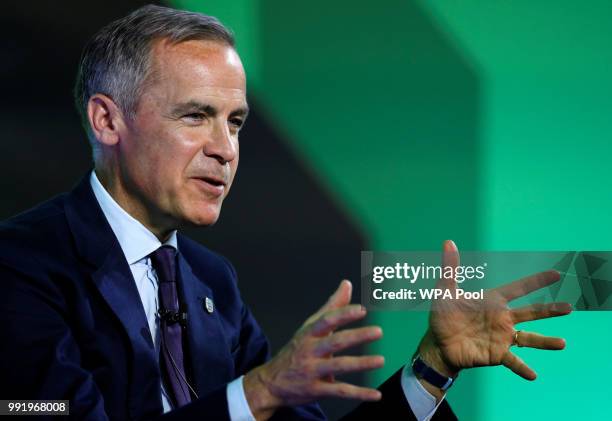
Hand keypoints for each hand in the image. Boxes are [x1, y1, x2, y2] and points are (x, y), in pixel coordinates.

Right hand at [243, 280, 383, 419]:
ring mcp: (312, 371)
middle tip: (377, 332)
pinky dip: (359, 393)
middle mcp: (310, 351)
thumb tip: (347, 285)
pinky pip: (339, 391)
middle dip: (357, 336)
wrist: (271, 382)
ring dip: (361, 363)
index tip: (362, 310)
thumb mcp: (310, 327)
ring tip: (380, 360)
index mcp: (310, 333)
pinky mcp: (316, 390)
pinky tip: (375, 394)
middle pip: (334, 342)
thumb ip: (331, 307)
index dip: (344, 314)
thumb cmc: (296, 350)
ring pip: (338, 366)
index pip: (326, 320)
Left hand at [418, 240, 571, 396]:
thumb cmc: (444, 316)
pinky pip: (513, 362)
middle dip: (550, 310)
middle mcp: (502, 319)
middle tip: (570, 308)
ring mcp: (501, 337)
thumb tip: (448, 241)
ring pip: (528, 338)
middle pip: (531, 312)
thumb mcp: (445, 291)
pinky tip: (533, 375)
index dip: (536, 281)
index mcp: (493, 301)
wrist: (438, 343)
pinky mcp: (496, 354)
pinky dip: (522, 368)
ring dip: (545, 341)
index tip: (556, 274)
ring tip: (562, 343)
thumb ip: (449, 268)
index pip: (518, 288)